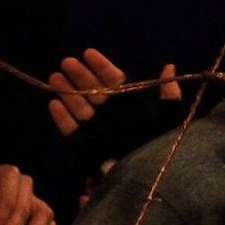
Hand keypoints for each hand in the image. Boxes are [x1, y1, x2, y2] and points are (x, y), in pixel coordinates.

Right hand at [49, 49, 181, 135]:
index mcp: (131, 104)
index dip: (101, 66)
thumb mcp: (170, 114)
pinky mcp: (84, 145)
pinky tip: (54, 103)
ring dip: (66, 91)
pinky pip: (70, 129)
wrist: (148, 171)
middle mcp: (112, 114)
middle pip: (92, 90)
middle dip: (80, 75)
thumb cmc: (161, 142)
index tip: (88, 52)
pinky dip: (61, 118)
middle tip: (67, 61)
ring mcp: (97, 129)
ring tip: (55, 76)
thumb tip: (169, 66)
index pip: (113, 80)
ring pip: (78, 106)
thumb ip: (169, 91)